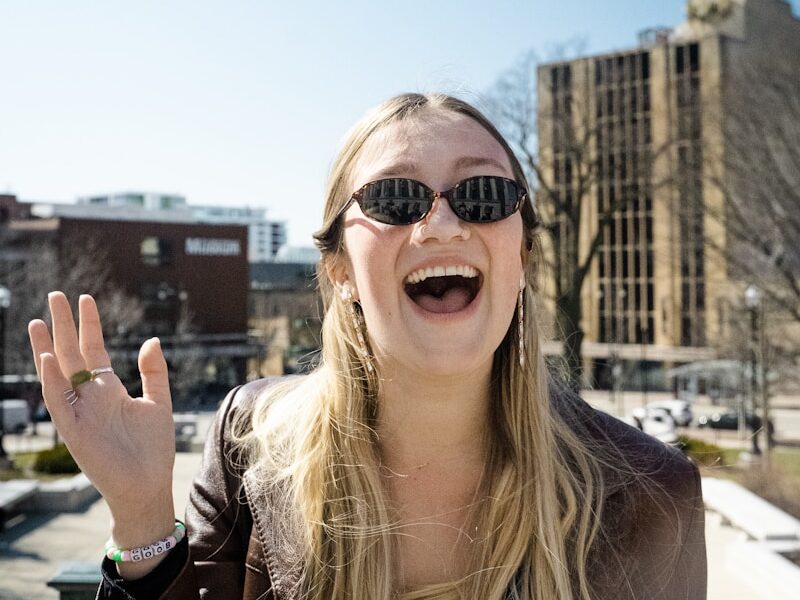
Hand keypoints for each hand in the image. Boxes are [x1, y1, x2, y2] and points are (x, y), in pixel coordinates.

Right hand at [28, 292, 175, 542]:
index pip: (94, 350)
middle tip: (54, 295)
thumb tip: (152, 339)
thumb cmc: (154, 448)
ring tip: (38, 320)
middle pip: (71, 355)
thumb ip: (154, 372)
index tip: (85, 299)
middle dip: (63, 326)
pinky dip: (52, 381)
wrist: (149, 485)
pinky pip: (58, 402)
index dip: (89, 325)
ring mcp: (79, 413)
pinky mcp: (73, 431)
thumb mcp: (159, 402)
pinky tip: (48, 358)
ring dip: (47, 348)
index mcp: (109, 390)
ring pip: (57, 374)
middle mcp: (90, 398)